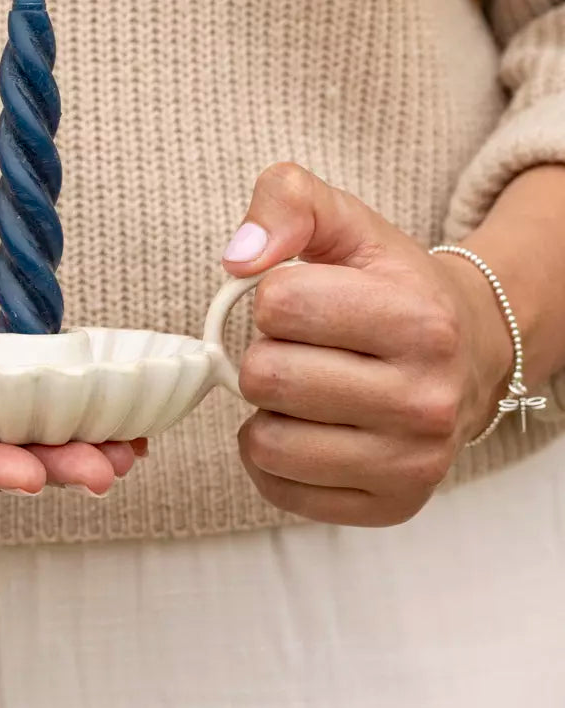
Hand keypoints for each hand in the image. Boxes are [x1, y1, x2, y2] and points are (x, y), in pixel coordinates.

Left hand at [222, 163, 512, 526]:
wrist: (469, 352)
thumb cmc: (393, 286)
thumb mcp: (348, 223)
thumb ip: (287, 202)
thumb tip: (237, 258)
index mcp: (419, 320)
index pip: (279, 304)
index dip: (273, 296)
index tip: (304, 300)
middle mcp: (426, 400)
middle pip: (266, 377)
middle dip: (266, 353)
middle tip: (302, 348)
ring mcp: (411, 463)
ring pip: (267, 442)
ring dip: (267, 410)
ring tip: (305, 388)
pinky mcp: (391, 506)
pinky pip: (278, 488)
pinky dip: (273, 457)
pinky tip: (306, 427)